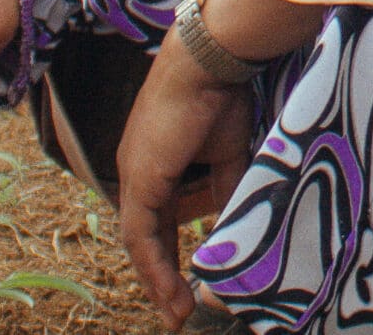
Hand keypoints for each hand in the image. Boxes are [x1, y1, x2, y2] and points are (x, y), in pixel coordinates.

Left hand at [118, 37, 256, 331]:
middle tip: (179, 309)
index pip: (160, 217)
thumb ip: (227, 187)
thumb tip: (237, 220)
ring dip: (157, 280)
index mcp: (156, 161)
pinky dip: (154, 265)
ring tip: (177, 311)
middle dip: (161, 276)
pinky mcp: (140, 180)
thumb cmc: (223, 93)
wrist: (209, 62)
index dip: (173, 251)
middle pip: (145, 236)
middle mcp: (138, 170)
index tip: (190, 280)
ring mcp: (134, 176)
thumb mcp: (228, 150)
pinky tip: (171, 290)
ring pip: (139, 241)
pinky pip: (141, 234)